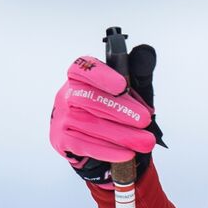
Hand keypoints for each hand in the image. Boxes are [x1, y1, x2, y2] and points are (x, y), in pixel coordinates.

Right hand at [49, 49, 163, 188]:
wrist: (101, 142)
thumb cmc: (116, 111)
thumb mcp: (130, 92)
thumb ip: (137, 74)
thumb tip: (146, 53)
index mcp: (81, 77)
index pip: (83, 68)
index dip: (102, 76)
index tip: (123, 86)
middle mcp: (67, 94)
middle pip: (88, 99)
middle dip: (120, 110)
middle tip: (145, 120)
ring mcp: (61, 117)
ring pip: (89, 124)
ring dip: (121, 134)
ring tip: (145, 142)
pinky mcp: (61, 139)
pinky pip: (83, 144)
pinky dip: (107, 150)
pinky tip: (126, 153)